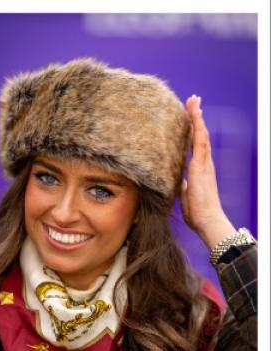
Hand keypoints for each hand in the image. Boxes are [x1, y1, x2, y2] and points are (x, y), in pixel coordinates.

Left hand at [181, 95, 236, 248]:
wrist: (206, 219)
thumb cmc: (196, 210)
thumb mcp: (184, 193)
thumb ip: (181, 184)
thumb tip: (175, 180)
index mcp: (198, 168)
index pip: (193, 143)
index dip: (190, 129)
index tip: (187, 116)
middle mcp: (203, 162)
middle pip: (199, 134)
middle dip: (195, 117)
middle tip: (192, 100)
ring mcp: (204, 163)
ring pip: (201, 134)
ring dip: (197, 117)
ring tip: (194, 101)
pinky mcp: (202, 167)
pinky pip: (201, 143)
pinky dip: (199, 129)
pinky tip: (197, 117)